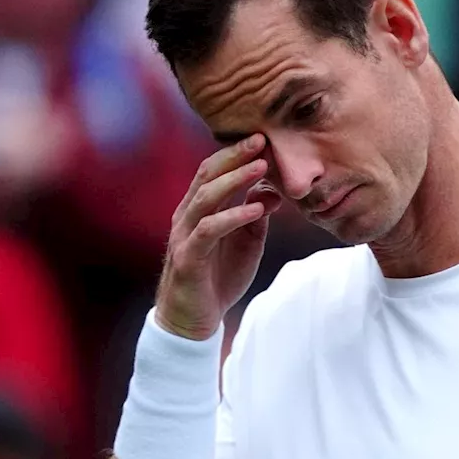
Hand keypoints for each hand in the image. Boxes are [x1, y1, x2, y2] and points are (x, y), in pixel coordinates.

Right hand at [156, 134, 282, 339]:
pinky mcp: (189, 258)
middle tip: (261, 140)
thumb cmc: (218, 277)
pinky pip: (209, 231)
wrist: (194, 321)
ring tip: (261, 168)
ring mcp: (185, 236)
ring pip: (206, 198)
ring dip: (235, 180)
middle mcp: (187, 216)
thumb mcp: (246, 242)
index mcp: (199, 209)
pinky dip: (233, 216)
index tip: (262, 137)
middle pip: (207, 176)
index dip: (236, 153)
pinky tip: (255, 210)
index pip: (213, 170)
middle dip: (235, 156)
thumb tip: (273, 192)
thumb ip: (256, 215)